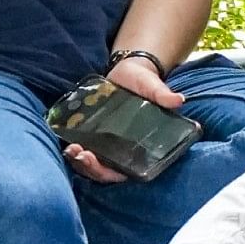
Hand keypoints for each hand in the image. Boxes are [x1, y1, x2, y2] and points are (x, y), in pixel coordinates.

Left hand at [63, 57, 185, 186]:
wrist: (129, 72)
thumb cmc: (145, 82)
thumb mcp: (154, 87)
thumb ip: (163, 95)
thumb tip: (178, 100)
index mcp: (141, 145)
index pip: (127, 169)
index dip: (110, 171)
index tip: (96, 161)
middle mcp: (123, 149)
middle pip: (105, 170)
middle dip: (90, 167)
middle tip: (80, 154)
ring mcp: (106, 143)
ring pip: (92, 162)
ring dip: (79, 161)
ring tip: (70, 150)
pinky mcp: (93, 133)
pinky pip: (83, 148)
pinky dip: (74, 150)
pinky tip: (66, 143)